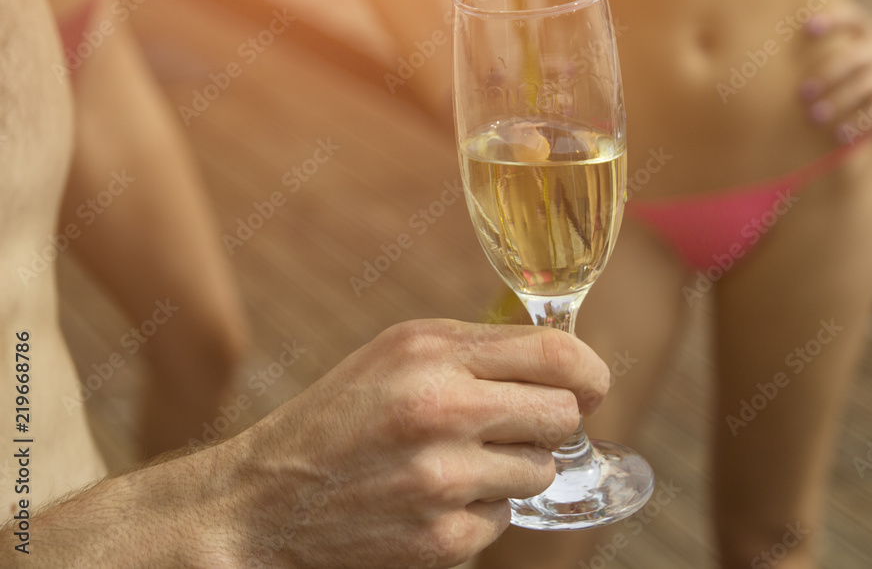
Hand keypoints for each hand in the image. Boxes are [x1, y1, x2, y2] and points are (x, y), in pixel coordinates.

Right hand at [227, 319, 609, 568]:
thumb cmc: (340, 416)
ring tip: (457, 462)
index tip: (590, 384)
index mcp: (431, 353)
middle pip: (562, 415)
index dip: (590, 370)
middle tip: (519, 425)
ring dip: (514, 468)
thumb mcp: (398, 354)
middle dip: (553, 421)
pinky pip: (505, 517)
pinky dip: (481, 508)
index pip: (555, 355)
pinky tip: (434, 498)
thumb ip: (478, 349)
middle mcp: (441, 411)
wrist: (264, 501)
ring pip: (540, 470)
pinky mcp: (442, 538)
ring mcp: (443, 480)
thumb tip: (565, 364)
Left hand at [798, 0, 871, 143]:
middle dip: (828, 74)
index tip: (807, 28)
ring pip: (867, 84)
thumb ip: (824, 50)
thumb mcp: (848, 53)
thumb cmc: (858, 72)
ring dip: (839, 101)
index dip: (834, 19)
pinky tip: (840, 134)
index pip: (853, 17)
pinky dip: (859, 122)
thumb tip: (770, 55)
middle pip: (855, 56)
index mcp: (866, 32)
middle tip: (803, 94)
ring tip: (815, 117)